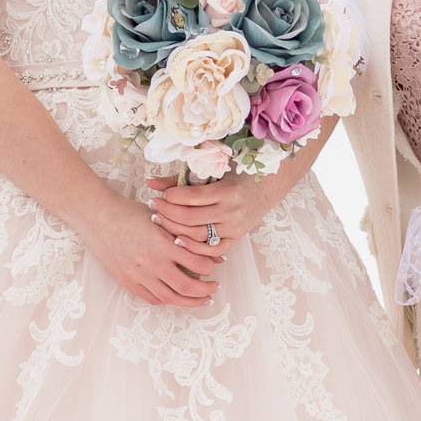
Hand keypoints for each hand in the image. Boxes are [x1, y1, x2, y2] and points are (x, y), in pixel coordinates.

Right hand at [88, 193, 220, 306]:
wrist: (98, 218)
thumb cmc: (129, 212)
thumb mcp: (160, 217)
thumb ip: (182, 232)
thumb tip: (207, 245)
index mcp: (163, 244)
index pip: (197, 264)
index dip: (210, 267)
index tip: (214, 266)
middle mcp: (152, 263)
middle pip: (187, 287)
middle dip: (205, 291)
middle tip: (213, 288)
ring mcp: (138, 275)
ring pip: (170, 298)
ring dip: (189, 302)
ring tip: (200, 299)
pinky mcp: (127, 281)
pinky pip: (151, 299)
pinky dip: (166, 301)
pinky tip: (174, 296)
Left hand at [146, 169, 277, 252]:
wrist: (269, 186)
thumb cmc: (239, 173)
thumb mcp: (214, 170)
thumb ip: (182, 177)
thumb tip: (151, 183)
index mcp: (227, 190)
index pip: (192, 197)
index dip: (171, 196)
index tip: (160, 194)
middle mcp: (231, 211)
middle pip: (191, 219)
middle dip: (167, 213)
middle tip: (153, 207)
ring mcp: (234, 228)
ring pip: (198, 236)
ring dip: (175, 230)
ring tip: (160, 221)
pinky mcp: (236, 238)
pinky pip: (212, 250)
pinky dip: (194, 248)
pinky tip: (178, 240)